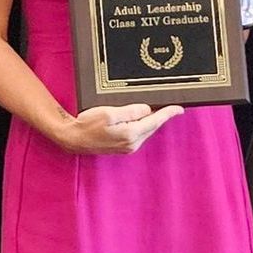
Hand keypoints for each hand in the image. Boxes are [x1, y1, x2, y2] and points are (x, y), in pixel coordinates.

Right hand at [50, 103, 184, 154]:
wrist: (73, 139)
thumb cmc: (88, 124)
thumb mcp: (109, 113)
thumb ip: (130, 111)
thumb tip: (147, 109)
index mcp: (131, 133)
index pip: (155, 121)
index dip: (168, 113)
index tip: (180, 108)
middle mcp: (132, 143)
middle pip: (152, 126)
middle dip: (162, 116)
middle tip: (170, 105)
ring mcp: (127, 147)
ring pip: (146, 130)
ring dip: (152, 120)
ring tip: (157, 109)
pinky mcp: (122, 147)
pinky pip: (138, 134)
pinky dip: (143, 126)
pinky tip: (142, 118)